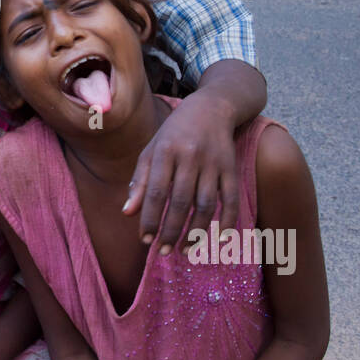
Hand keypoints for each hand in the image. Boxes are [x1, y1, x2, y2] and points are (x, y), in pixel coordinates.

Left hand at [124, 92, 240, 253]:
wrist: (212, 108)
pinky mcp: (232, 167)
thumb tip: (127, 213)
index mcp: (165, 151)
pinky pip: (232, 199)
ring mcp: (214, 162)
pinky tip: (219, 239)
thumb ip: (140, 182)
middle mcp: (190, 156)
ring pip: (206, 204)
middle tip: (163, 251)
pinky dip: (227, 221)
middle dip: (171, 230)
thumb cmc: (174, 134)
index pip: (156, 191)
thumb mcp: (151, 151)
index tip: (145, 240)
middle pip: (181, 201)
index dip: (150, 218)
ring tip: (184, 250)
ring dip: (196, 231)